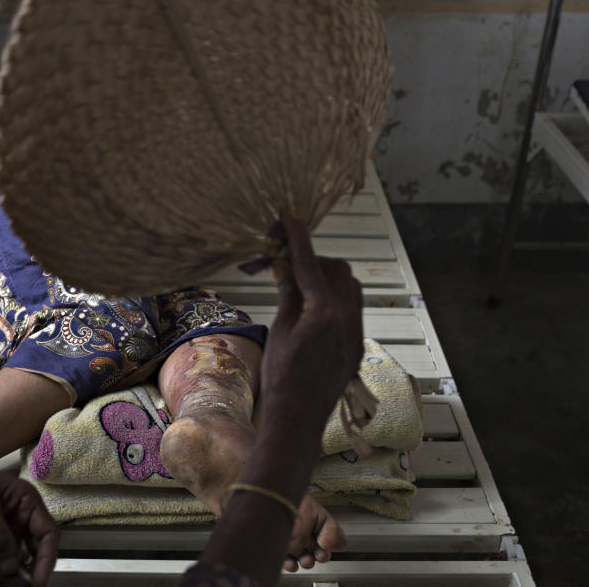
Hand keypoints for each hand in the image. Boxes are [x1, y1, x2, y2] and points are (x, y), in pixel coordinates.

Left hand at [0, 452, 58, 586]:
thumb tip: (12, 569)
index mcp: (27, 501)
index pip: (47, 532)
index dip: (46, 558)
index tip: (39, 581)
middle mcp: (21, 515)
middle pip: (37, 546)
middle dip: (35, 568)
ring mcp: (6, 526)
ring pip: (19, 554)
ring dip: (18, 571)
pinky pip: (2, 556)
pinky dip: (2, 569)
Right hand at [261, 214, 363, 420]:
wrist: (298, 419)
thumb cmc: (281, 377)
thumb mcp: (279, 330)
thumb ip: (287, 294)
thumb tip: (284, 265)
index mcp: (323, 312)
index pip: (310, 264)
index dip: (298, 237)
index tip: (289, 217)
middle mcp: (347, 318)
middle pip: (337, 269)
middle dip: (314, 260)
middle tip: (287, 264)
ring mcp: (356, 332)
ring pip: (350, 286)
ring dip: (327, 278)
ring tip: (300, 287)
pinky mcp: (357, 345)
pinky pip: (352, 307)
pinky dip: (334, 298)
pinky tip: (312, 310)